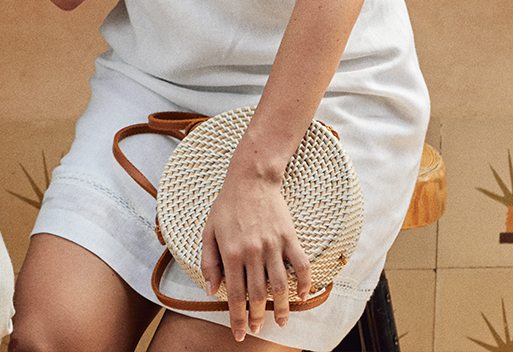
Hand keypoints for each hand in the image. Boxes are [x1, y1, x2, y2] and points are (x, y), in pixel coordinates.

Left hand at [199, 162, 310, 340]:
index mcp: (231, 252)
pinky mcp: (289, 237)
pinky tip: (302, 296)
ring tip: (281, 322)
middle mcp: (253, 251)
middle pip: (257, 295)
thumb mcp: (209, 230)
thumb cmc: (226, 205)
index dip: (237, 317)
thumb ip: (209, 261)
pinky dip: (304, 283)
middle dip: (257, 318)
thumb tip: (210, 290)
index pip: (235, 294)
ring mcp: (273, 244)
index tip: (239, 333)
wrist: (250, 178)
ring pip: (280, 285)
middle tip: (257, 330)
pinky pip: (301, 265)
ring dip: (281, 307)